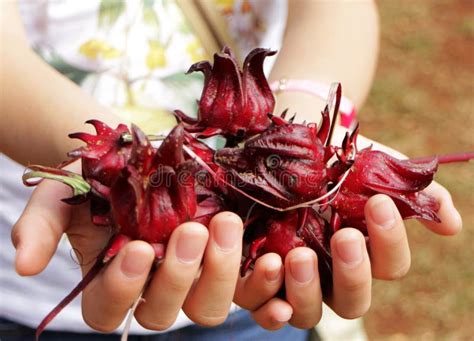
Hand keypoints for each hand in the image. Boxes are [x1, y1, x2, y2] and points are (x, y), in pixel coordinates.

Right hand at [12, 176, 244, 331]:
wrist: (138, 153)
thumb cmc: (97, 176)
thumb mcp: (63, 193)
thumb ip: (41, 227)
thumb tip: (23, 265)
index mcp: (109, 282)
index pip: (107, 310)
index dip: (120, 289)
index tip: (135, 247)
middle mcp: (153, 288)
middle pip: (165, 313)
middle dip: (179, 276)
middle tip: (190, 230)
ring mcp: (194, 278)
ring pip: (209, 306)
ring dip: (222, 273)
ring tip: (226, 225)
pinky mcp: (226, 261)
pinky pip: (249, 290)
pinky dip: (264, 285)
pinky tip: (277, 261)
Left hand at [233, 178, 461, 329]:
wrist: (286, 152)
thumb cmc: (335, 166)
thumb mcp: (375, 168)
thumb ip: (413, 194)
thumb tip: (450, 226)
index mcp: (365, 257)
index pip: (389, 266)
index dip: (390, 241)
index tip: (379, 204)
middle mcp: (331, 278)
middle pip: (352, 300)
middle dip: (352, 272)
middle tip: (346, 237)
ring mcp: (295, 284)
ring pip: (308, 312)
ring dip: (306, 290)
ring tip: (299, 255)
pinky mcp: (258, 281)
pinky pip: (262, 306)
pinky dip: (265, 298)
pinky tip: (268, 267)